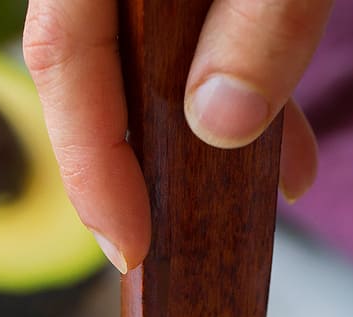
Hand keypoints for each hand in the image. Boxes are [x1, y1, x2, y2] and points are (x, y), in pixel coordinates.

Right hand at [23, 0, 332, 271]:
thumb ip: (257, 29)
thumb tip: (219, 125)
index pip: (61, 55)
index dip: (88, 164)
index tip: (129, 248)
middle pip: (92, 71)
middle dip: (135, 167)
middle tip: (160, 251)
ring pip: (148, 58)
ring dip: (200, 142)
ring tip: (244, 212)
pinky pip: (199, 34)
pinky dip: (243, 91)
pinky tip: (291, 153)